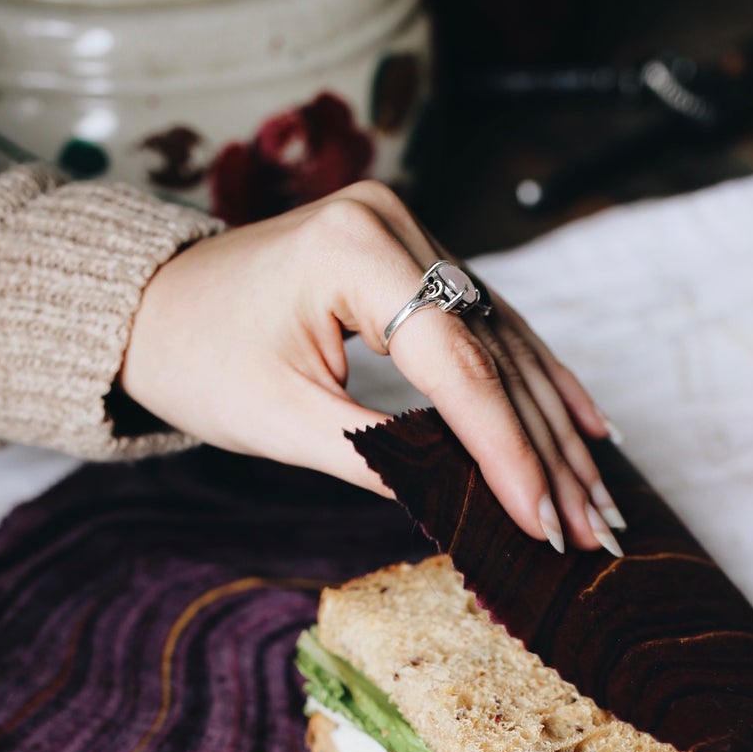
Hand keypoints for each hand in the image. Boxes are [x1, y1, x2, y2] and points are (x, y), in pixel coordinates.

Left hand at [119, 181, 625, 553]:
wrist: (151, 307)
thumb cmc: (199, 358)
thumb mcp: (282, 420)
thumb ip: (380, 458)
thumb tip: (469, 506)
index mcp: (354, 246)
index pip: (457, 367)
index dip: (507, 454)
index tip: (545, 522)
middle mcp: (396, 225)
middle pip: (496, 355)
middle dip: (546, 452)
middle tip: (594, 526)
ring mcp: (411, 237)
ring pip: (506, 345)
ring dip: (554, 429)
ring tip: (600, 498)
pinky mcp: (414, 262)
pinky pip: (491, 331)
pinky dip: (535, 387)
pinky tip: (586, 427)